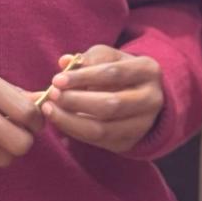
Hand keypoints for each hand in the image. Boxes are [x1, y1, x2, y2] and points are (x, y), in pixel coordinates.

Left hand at [43, 45, 165, 151]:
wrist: (141, 97)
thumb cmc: (120, 73)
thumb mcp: (110, 58)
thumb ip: (88, 58)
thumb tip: (64, 62)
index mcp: (148, 71)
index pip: (113, 73)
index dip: (83, 77)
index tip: (57, 80)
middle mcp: (151, 99)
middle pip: (110, 104)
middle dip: (75, 101)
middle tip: (52, 95)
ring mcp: (143, 124)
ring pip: (102, 129)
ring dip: (69, 120)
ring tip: (50, 109)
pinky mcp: (129, 142)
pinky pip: (96, 141)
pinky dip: (73, 131)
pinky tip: (60, 121)